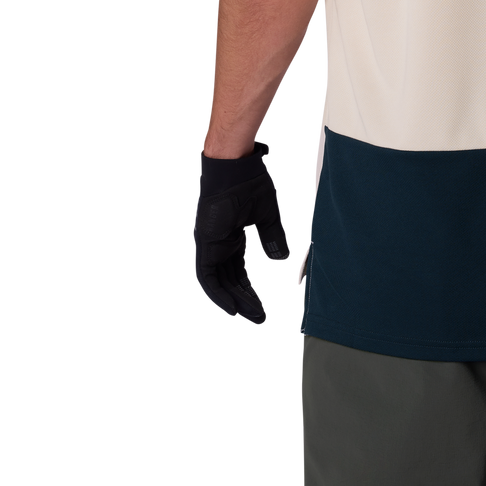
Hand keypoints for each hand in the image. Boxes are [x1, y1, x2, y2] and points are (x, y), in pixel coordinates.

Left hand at [192, 139, 292, 325]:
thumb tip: (281, 260)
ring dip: (233, 303)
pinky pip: (207, 277)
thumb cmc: (250, 183)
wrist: (237, 165)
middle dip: (244, 302)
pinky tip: (233, 308)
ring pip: (217, 284)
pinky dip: (218, 295)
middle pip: (229, 281)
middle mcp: (218, 244)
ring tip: (252, 318)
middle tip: (259, 319)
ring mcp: (209, 244)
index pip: (239, 272)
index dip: (250, 291)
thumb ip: (272, 239)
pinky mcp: (204, 244)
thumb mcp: (267, 217)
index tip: (262, 308)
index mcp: (231, 237)